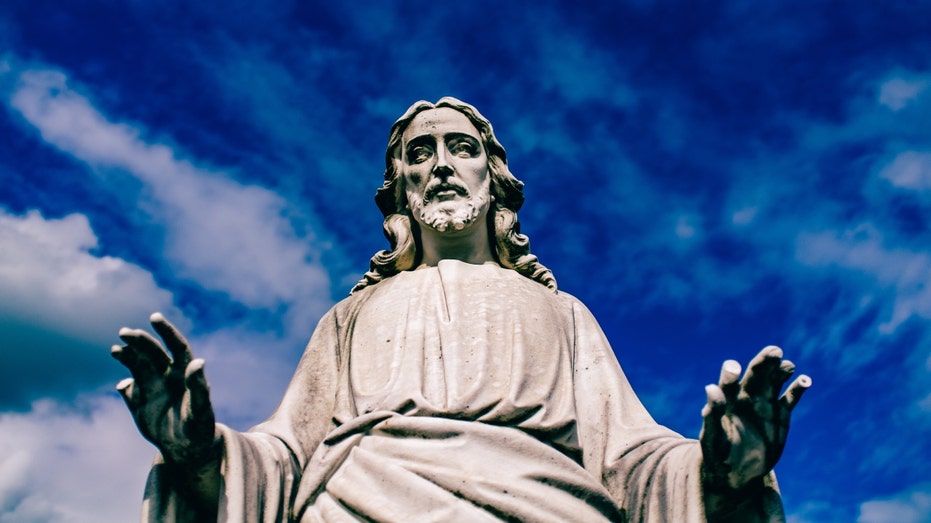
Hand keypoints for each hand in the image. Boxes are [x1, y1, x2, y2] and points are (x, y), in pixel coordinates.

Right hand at [111, 312, 216, 466]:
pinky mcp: (139, 399)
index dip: (166, 331)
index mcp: (185, 373)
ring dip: (127, 355)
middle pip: (152, 352)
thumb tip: (198, 361)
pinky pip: (128, 386)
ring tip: (116, 350)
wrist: (185, 447)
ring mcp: (152, 385)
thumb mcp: (202, 410)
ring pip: (137, 364)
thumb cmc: (199, 428)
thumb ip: (199, 387)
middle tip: (124, 332)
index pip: (176, 345)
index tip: (154, 317)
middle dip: (140, 341)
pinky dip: (122, 381)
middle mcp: (168, 374)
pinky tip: (120, 383)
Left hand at [699, 345, 810, 490]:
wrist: (737, 471)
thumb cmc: (719, 454)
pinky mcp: (781, 414)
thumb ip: (712, 414)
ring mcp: (764, 403)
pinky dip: (798, 388)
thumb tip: (710, 388)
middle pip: (756, 374)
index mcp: (726, 400)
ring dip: (781, 370)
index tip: (734, 367)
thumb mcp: (713, 437)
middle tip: (774, 351)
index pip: (728, 382)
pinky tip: (805, 381)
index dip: (730, 373)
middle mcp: (746, 396)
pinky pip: (791, 397)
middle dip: (764, 361)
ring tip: (787, 366)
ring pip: (774, 380)